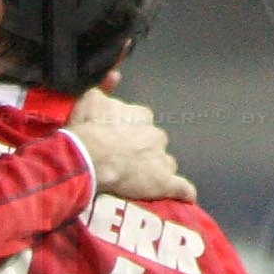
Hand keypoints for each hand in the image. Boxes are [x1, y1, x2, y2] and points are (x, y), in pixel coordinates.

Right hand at [68, 87, 194, 203]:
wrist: (88, 158)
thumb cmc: (87, 130)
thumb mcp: (89, 100)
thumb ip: (104, 88)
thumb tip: (114, 76)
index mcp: (141, 115)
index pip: (142, 122)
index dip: (129, 132)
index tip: (116, 141)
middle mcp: (156, 134)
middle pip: (154, 143)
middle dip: (142, 152)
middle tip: (122, 163)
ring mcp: (161, 159)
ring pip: (164, 164)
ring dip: (154, 170)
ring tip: (137, 182)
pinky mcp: (163, 182)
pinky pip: (181, 187)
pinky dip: (183, 192)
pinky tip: (186, 196)